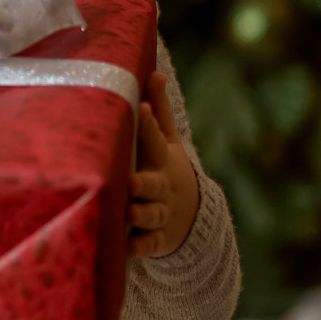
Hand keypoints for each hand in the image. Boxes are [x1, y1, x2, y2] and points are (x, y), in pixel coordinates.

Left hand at [128, 70, 200, 258]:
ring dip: (141, 213)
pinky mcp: (158, 239)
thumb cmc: (167, 169)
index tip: (141, 107)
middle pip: (153, 182)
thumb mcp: (168, 142)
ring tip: (128, 211)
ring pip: (152, 215)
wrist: (192, 217)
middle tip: (129, 180)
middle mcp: (162, 186)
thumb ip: (159, 111)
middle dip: (143, 181)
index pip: (156, 140)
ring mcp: (161, 213)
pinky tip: (128, 247)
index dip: (149, 124)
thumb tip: (154, 72)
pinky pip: (151, 244)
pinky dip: (141, 246)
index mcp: (162, 159)